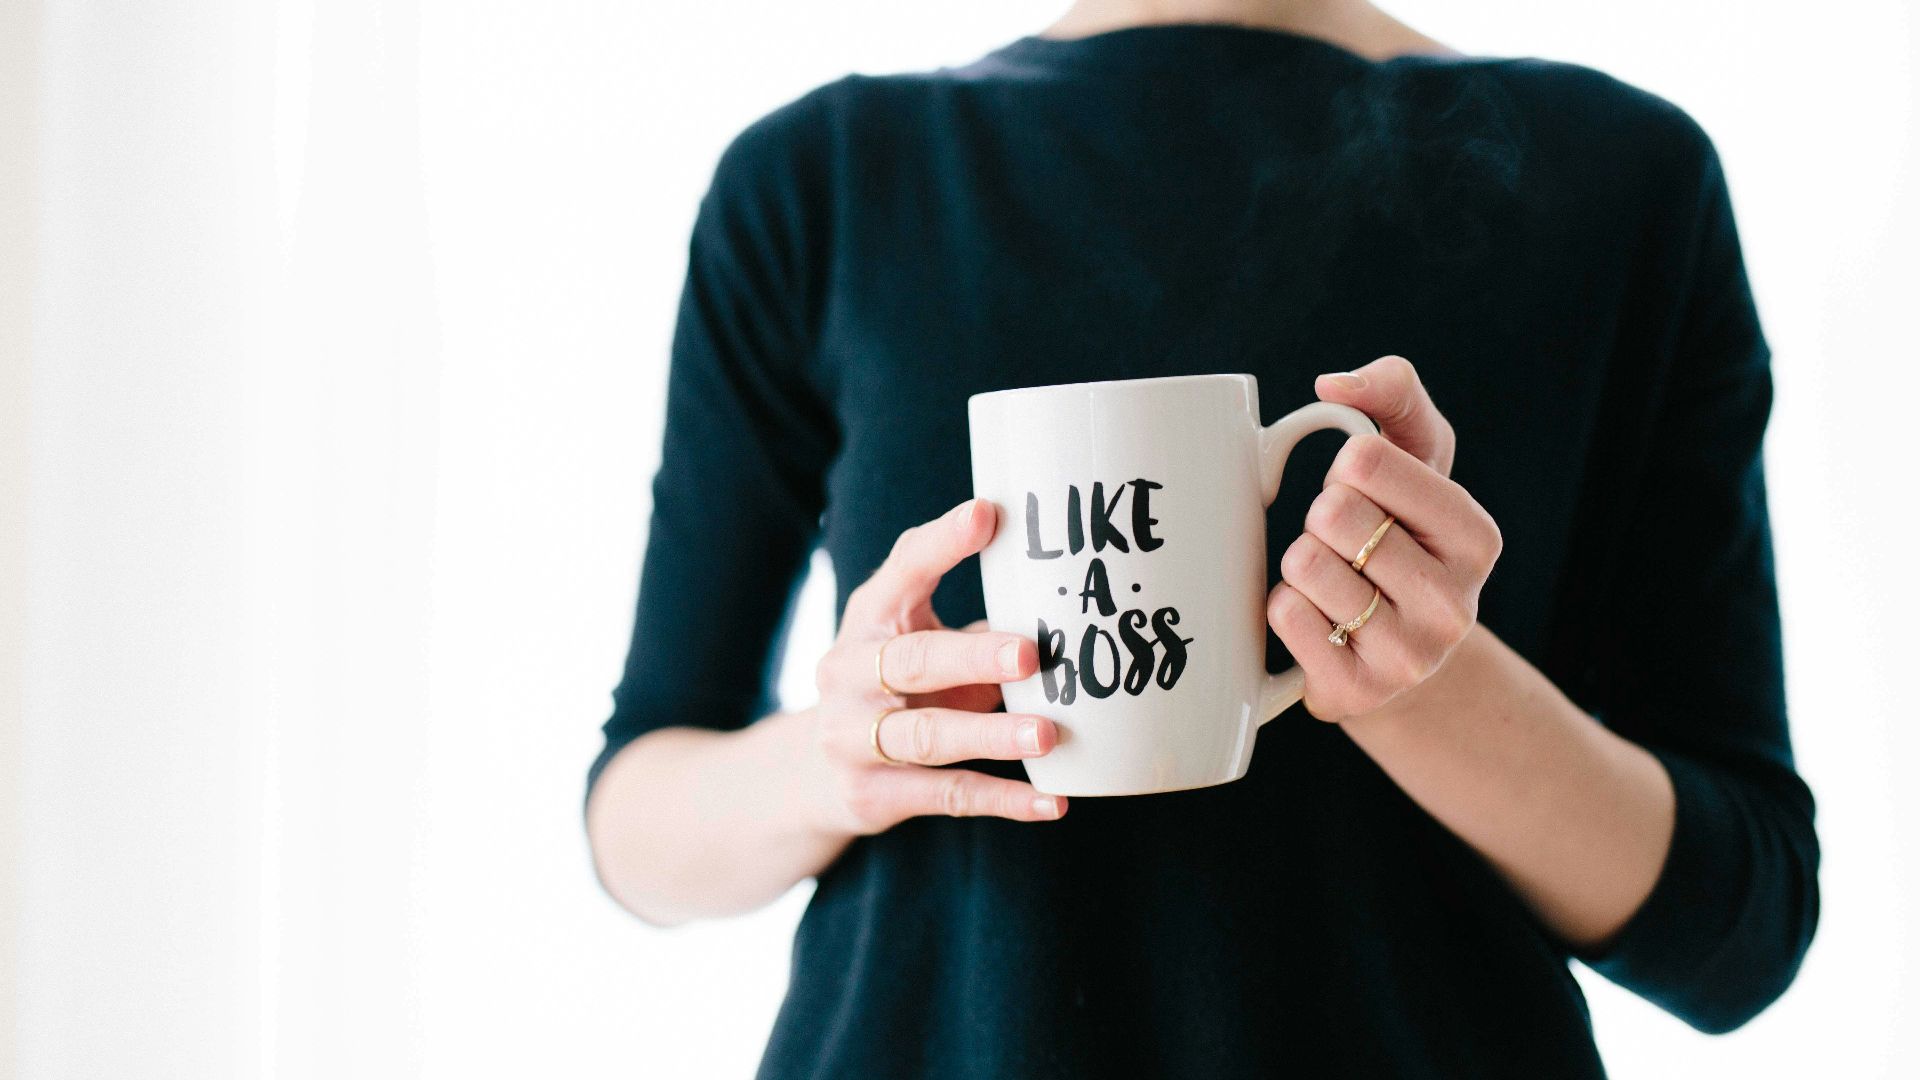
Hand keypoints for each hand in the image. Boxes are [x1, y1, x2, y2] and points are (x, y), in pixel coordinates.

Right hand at [802, 498, 1067, 834]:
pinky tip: (1053, 802)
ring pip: (928, 736)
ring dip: (991, 735)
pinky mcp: (872, 794)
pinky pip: (946, 796)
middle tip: (1030, 654)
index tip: (989, 516)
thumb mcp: (918, 640)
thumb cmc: (896, 687)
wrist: (813, 774)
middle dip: (972, 657)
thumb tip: (1068, 600)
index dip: (943, 543)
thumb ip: (975, 623)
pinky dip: (1003, 800)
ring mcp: (852, 737)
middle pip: (912, 661)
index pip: (902, 571)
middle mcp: (848, 673)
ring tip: (1047, 735)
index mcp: (869, 618)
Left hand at [1267, 355, 1502, 721]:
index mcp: (1476, 537)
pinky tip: (1318, 621)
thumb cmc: (1400, 535)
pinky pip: (1284, 615)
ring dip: (1300, 565)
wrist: (1396, 654)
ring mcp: (1409, 657)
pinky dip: (1283, 607)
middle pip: (1331, 513)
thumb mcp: (1415, 456)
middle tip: (1346, 545)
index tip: (1365, 494)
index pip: (1364, 461)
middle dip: (1321, 519)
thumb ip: (1393, 392)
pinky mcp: (1356, 693)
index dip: (1345, 469)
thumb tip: (1333, 385)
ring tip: (1333, 584)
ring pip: (1304, 565)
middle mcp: (1455, 603)